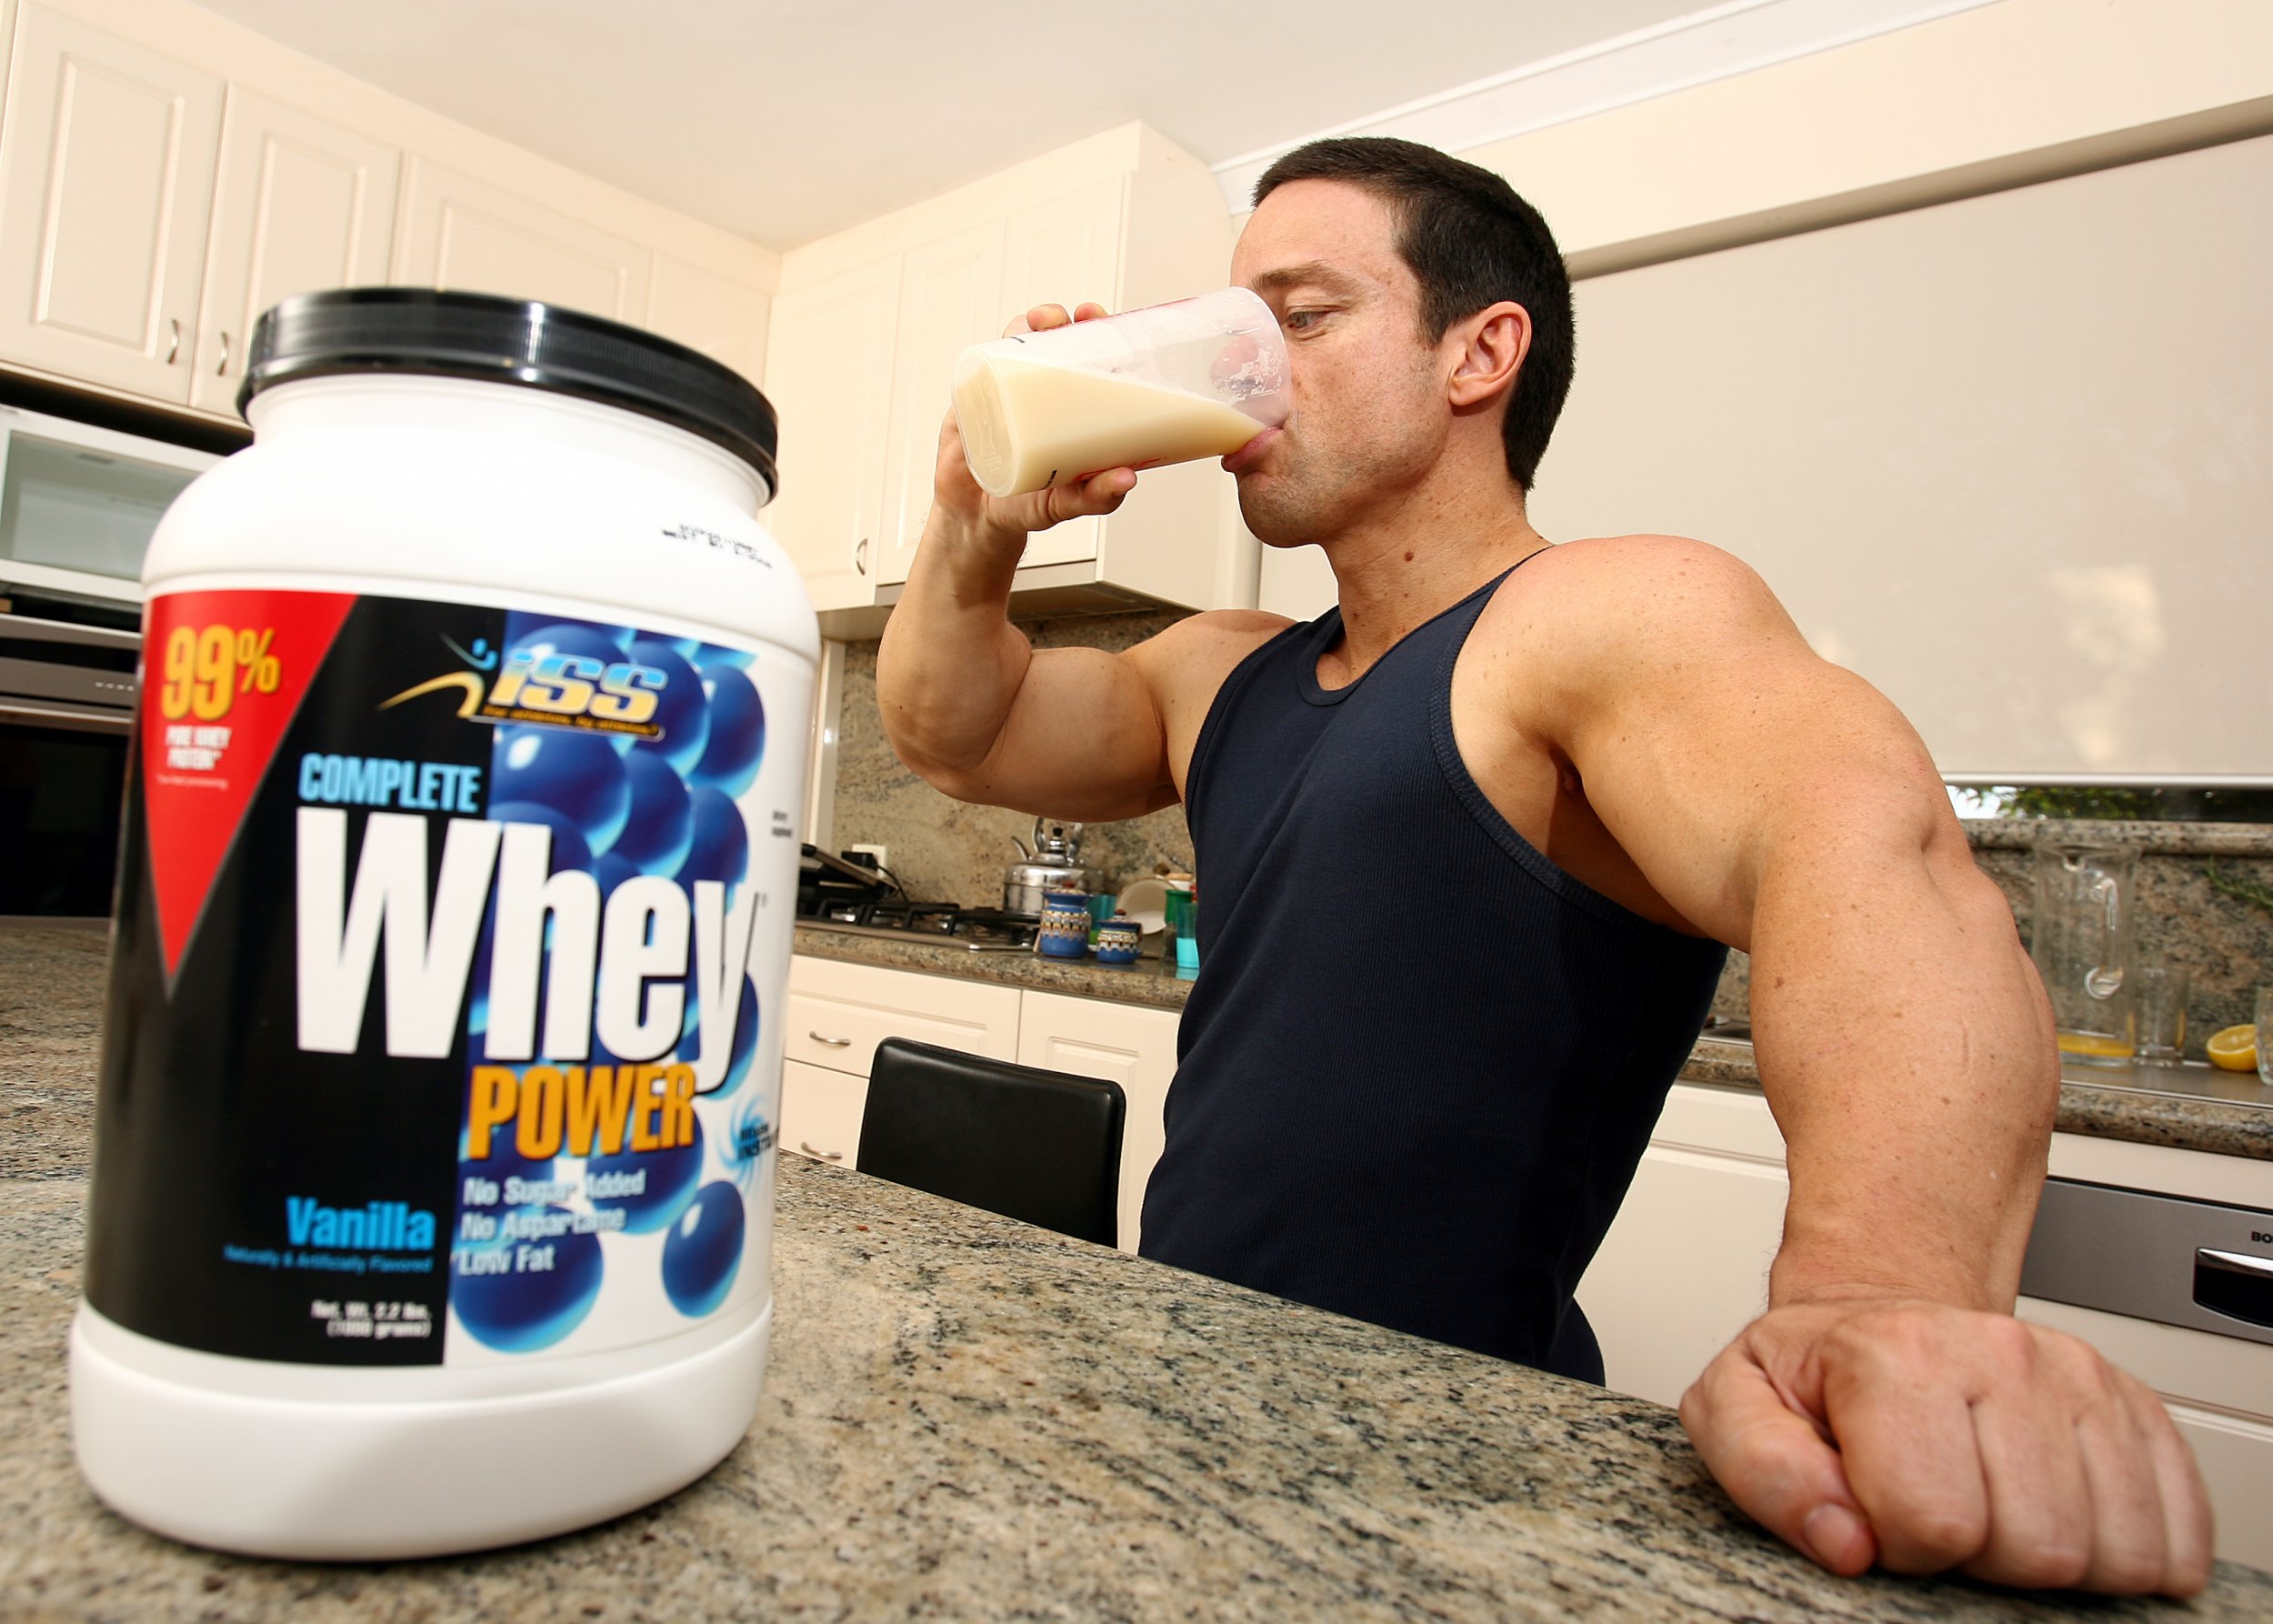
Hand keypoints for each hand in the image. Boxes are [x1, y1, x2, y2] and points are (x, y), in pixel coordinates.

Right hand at [929, 302, 1136, 553]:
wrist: (975, 519)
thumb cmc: (1029, 506)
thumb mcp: (1068, 503)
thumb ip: (1096, 497)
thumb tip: (1127, 478)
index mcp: (1070, 408)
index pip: (1086, 360)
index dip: (1097, 334)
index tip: (1105, 322)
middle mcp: (1038, 393)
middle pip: (1050, 339)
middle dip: (1062, 317)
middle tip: (1074, 319)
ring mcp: (1004, 391)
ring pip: (1015, 342)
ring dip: (1028, 323)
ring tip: (1041, 324)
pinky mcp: (973, 398)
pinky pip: (980, 364)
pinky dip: (989, 349)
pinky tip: (999, 345)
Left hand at [1679, 1298, 2212, 1595]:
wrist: (1881, 1314)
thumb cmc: (1816, 1374)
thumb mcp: (1737, 1405)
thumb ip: (1764, 1473)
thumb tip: (1843, 1540)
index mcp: (1897, 1354)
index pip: (1934, 1521)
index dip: (1896, 1544)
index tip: (1874, 1509)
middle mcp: (2003, 1354)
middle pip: (2036, 1548)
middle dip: (1978, 1559)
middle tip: (1935, 1508)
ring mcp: (2080, 1378)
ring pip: (2112, 1552)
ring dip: (2051, 1560)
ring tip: (1989, 1508)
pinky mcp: (2138, 1410)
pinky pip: (2176, 1536)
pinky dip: (2126, 1554)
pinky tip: (2058, 1517)